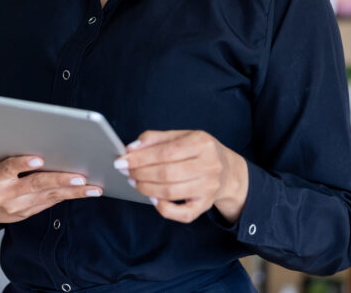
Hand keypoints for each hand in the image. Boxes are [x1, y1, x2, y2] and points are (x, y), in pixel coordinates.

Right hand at [0, 155, 102, 224]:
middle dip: (60, 180)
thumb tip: (36, 137)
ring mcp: (17, 208)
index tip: (39, 159)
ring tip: (93, 187)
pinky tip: (84, 191)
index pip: (9, 169)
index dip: (23, 164)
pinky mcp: (26, 214)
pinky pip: (49, 203)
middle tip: (80, 177)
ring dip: (73, 192)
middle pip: (36, 185)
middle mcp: (5, 195)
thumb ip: (9, 153)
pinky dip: (67, 196)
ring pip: (48, 197)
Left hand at [115, 130, 247, 223]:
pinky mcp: (205, 206)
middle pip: (167, 173)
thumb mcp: (181, 136)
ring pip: (171, 192)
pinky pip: (181, 214)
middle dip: (140, 173)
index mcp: (202, 144)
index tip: (121, 160)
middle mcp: (209, 166)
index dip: (141, 157)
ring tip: (134, 181)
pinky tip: (152, 198)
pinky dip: (163, 208)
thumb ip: (156, 139)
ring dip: (146, 188)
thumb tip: (131, 148)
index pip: (166, 152)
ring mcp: (209, 188)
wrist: (228, 171)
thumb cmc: (198, 151)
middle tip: (125, 171)